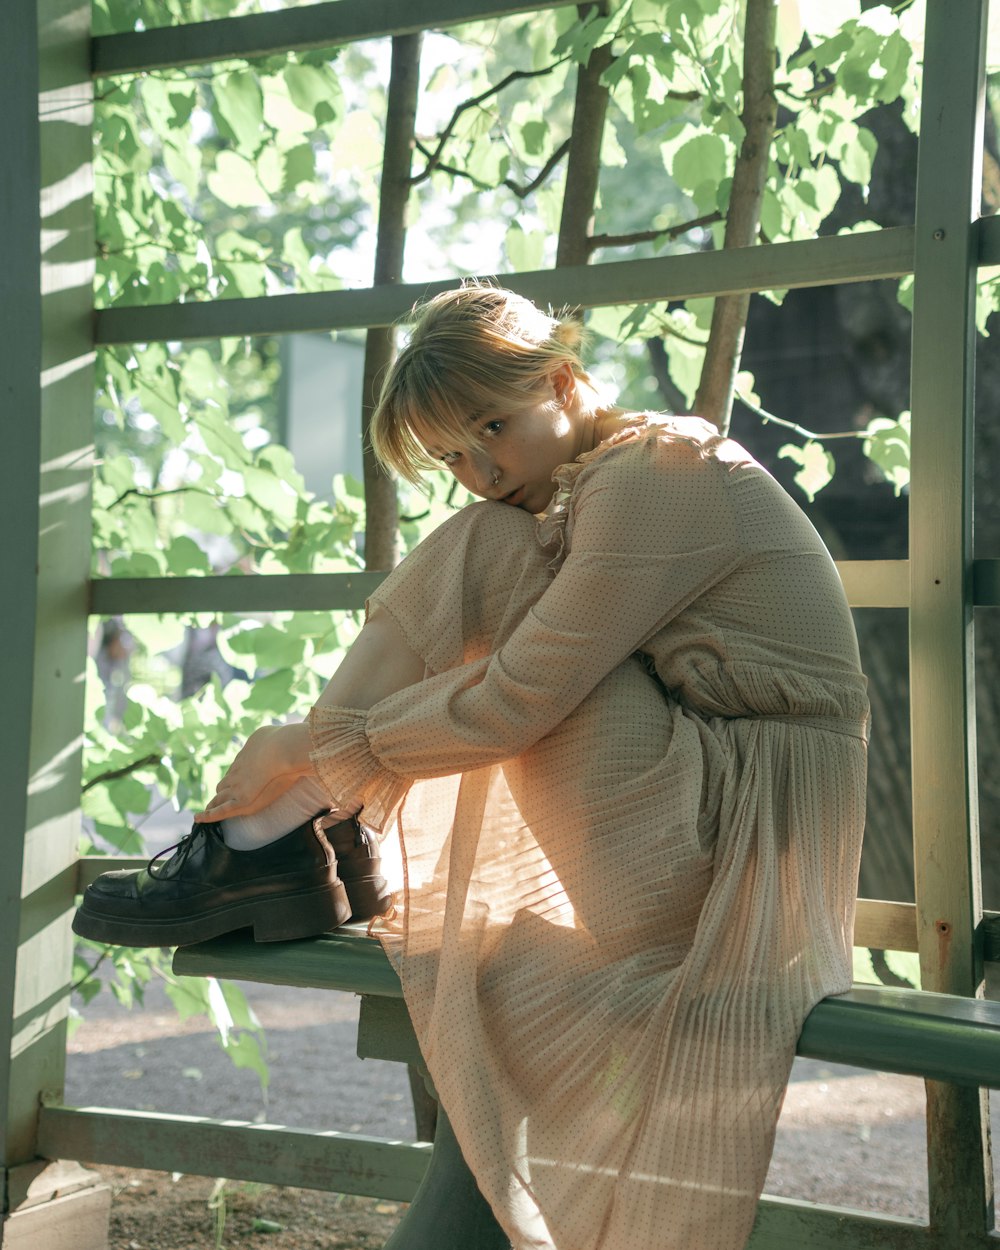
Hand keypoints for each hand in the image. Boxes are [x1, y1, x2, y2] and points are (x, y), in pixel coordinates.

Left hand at [195, 723, 312, 822]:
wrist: (283, 749)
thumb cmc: (280, 740)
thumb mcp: (267, 733)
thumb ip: (262, 740)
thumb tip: (265, 738)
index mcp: (243, 757)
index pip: (234, 771)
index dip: (234, 777)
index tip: (235, 781)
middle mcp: (237, 771)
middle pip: (224, 783)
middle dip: (223, 790)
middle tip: (220, 797)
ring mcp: (237, 785)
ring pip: (220, 796)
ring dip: (216, 802)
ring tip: (210, 810)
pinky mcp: (241, 799)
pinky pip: (221, 811)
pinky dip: (209, 815)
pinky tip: (199, 818)